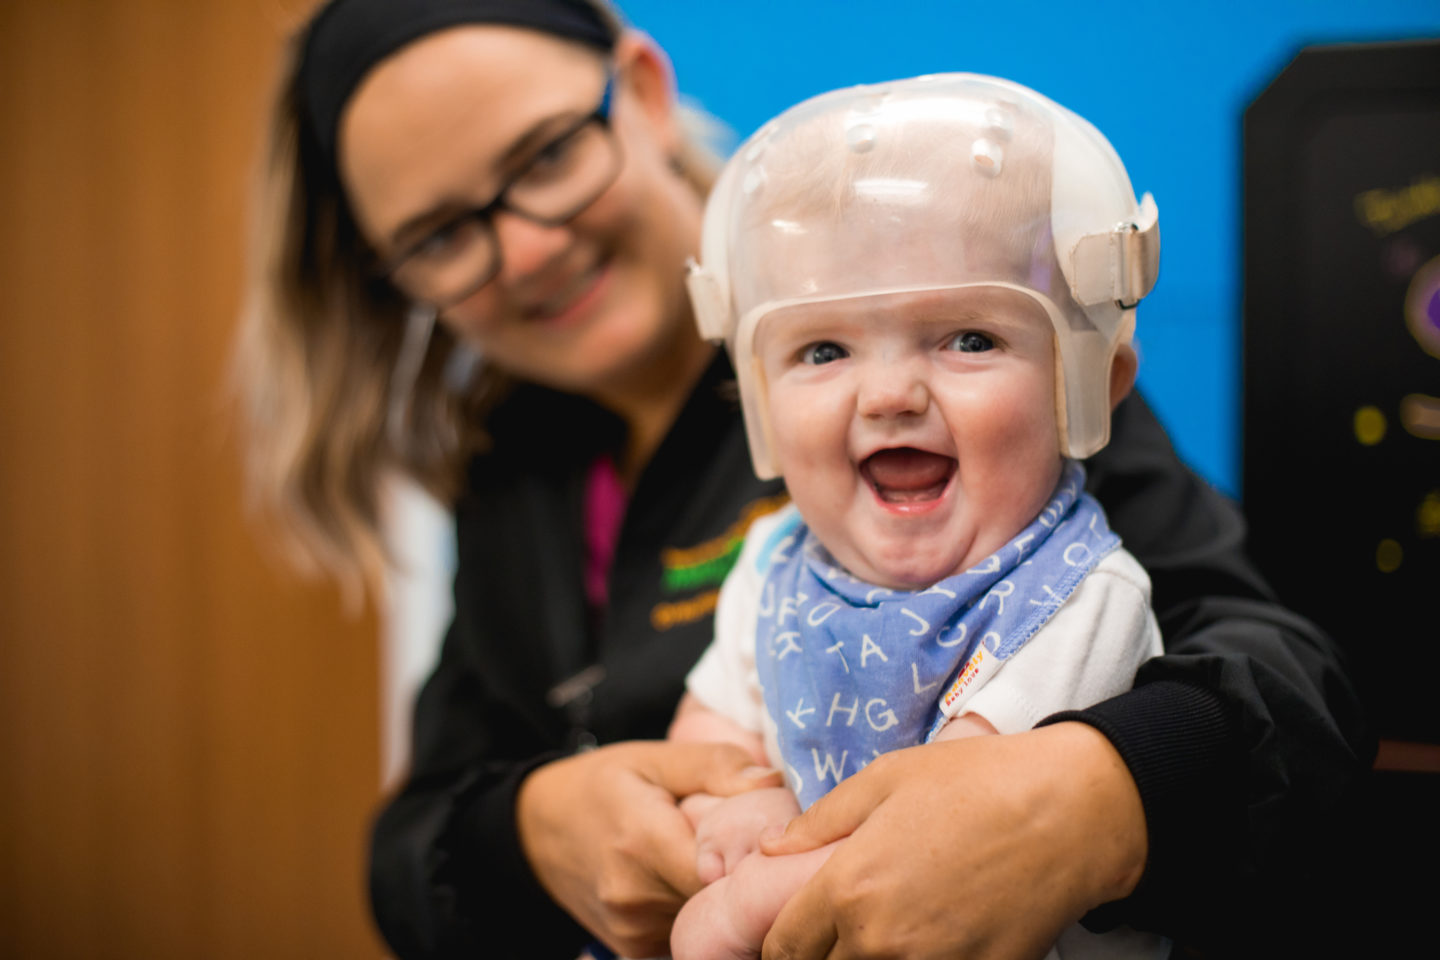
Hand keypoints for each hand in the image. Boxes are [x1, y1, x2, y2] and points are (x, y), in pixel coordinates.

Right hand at [516, 739, 781, 956]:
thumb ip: (715, 766)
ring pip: (708, 925)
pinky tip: (702, 888)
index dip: (761, 862)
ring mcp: (634, 930)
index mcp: (645, 842)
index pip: (726, 872)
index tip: (782, 844)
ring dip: (726, 899)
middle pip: (721, 902)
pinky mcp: (633, 949)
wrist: (534, 831)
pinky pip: (686, 939)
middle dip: (749, 878)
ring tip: (729, 865)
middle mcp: (637, 896)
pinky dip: (704, 918)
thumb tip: (776, 782)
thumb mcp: (653, 758)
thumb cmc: (599, 785)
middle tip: (763, 850)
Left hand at [758, 723, 1146, 959]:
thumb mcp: (885, 779)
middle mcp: (882, 941)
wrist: (1072, 812)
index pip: (785, 947)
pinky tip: (929, 942)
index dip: (780, 944)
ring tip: (881, 939)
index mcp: (848, 888)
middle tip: (835, 934)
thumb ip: (819, 822)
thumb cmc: (976, 782)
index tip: (793, 934)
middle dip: (820, 958)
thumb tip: (769, 850)